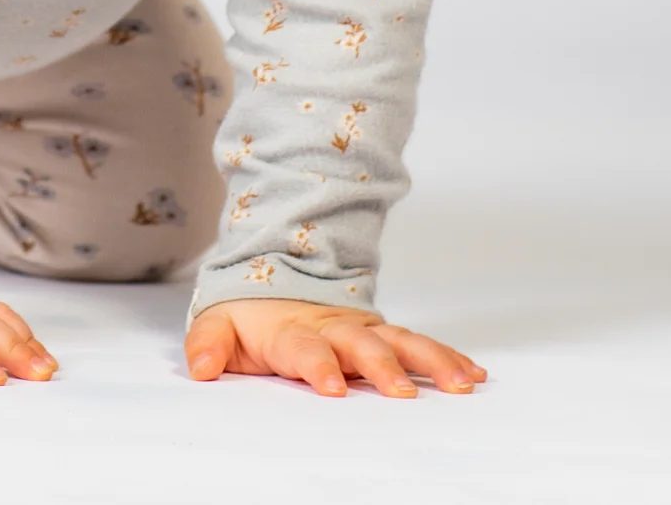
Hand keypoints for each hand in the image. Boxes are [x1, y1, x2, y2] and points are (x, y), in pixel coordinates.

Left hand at [185, 300, 484, 397]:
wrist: (278, 277)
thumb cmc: (250, 317)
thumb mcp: (218, 326)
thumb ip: (208, 346)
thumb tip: (198, 369)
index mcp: (292, 331)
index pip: (305, 349)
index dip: (318, 367)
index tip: (332, 388)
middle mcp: (335, 329)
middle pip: (363, 345)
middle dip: (383, 367)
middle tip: (402, 393)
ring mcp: (364, 331)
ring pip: (402, 342)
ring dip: (431, 361)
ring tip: (460, 383)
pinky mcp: (385, 335)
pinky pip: (421, 344)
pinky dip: (447, 357)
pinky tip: (472, 373)